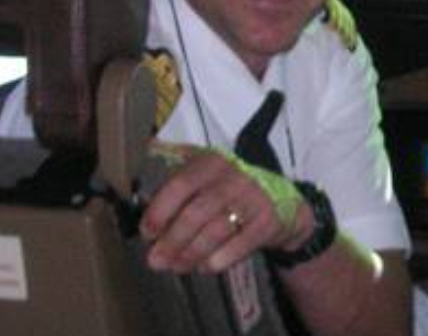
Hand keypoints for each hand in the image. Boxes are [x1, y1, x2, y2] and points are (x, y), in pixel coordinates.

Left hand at [140, 145, 312, 275]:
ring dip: (190, 254)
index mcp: (210, 161)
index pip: (180, 184)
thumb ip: (177, 177)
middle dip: (171, 241)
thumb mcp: (206, 172)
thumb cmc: (231, 189)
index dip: (160, 210)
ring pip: (214, 232)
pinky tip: (203, 267)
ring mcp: (251, 199)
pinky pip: (237, 247)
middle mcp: (232, 177)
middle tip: (155, 260)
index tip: (146, 232)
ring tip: (175, 266)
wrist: (281, 200)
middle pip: (195, 213)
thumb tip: (146, 192)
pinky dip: (216, 261)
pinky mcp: (266, 222)